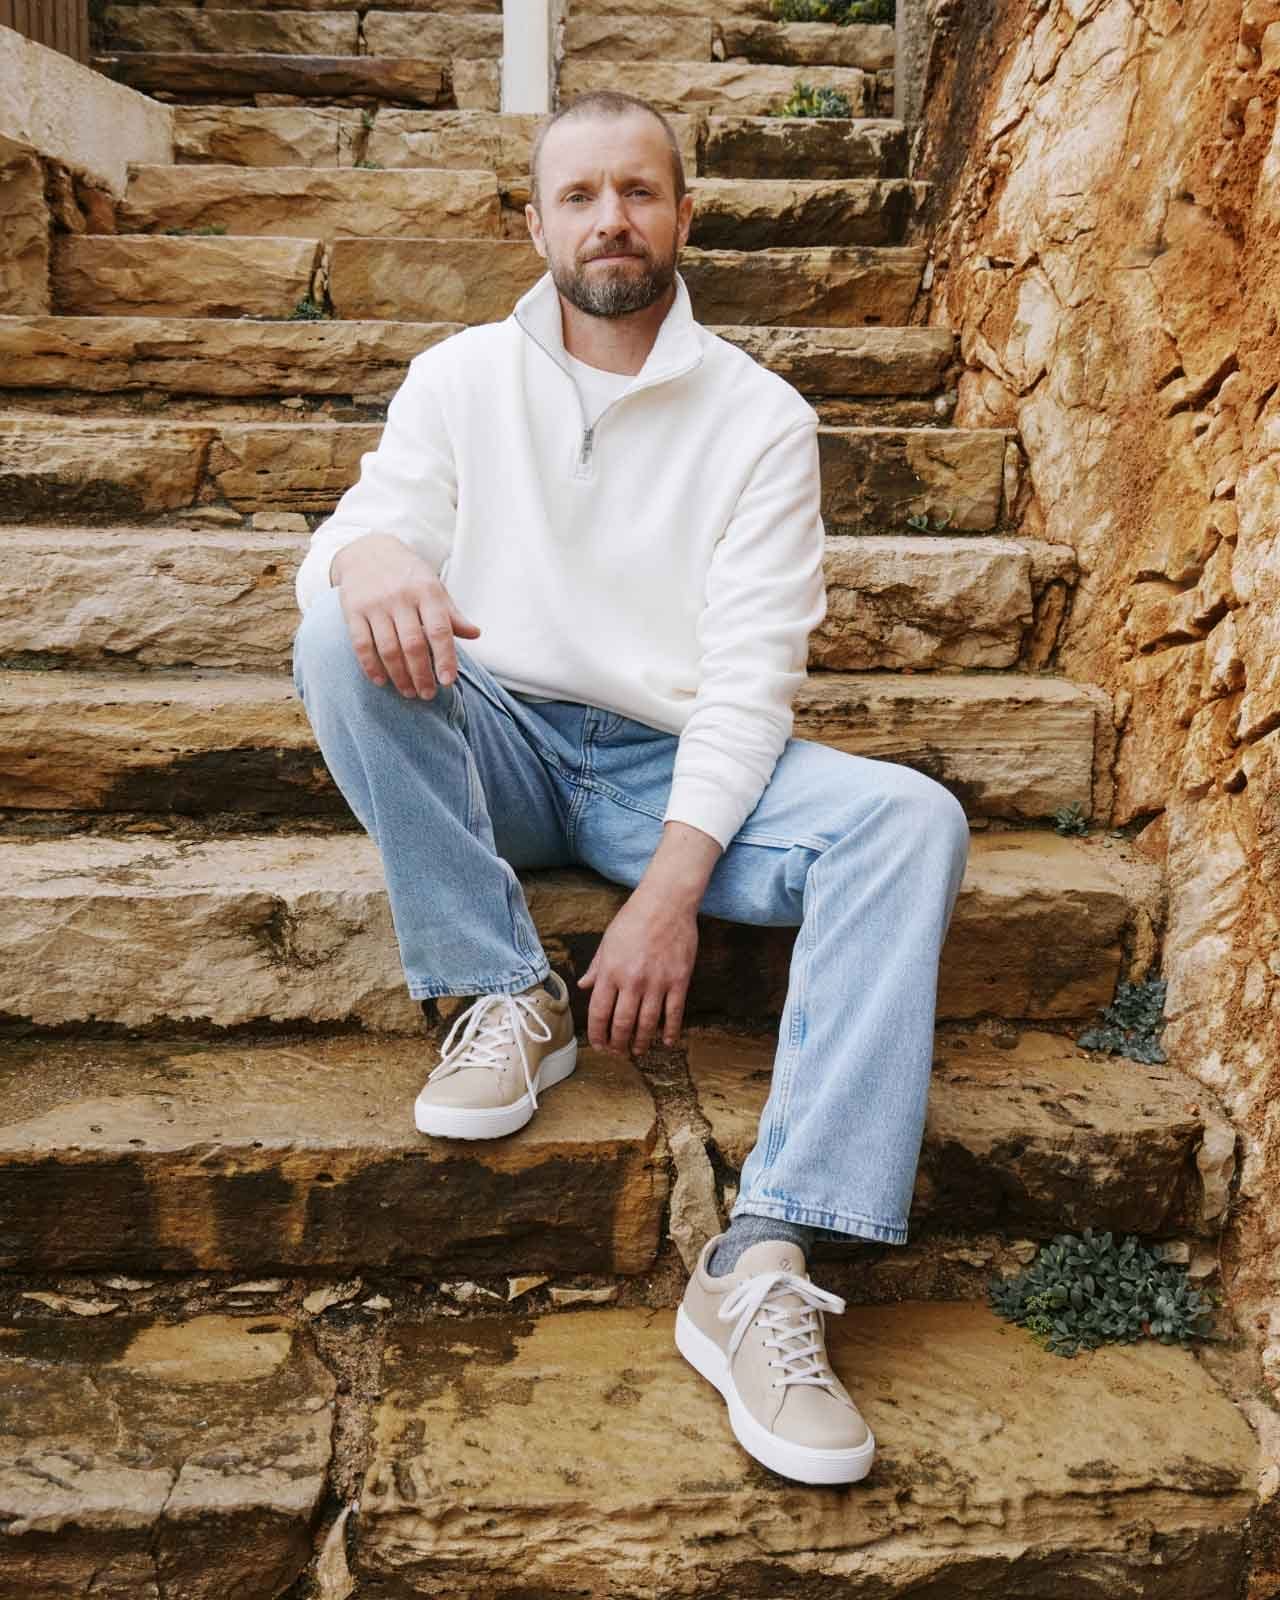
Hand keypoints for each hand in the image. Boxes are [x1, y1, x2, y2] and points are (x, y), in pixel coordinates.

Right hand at [331, 532, 479, 697]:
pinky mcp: (353, 610)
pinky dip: (371, 666)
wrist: (369, 551)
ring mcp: (375, 604)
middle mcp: (400, 597)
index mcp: (426, 591)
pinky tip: (381, 681)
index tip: (448, 681)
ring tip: (409, 692)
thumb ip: (452, 614)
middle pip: (413, 644)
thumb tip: (476, 634)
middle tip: (428, 694)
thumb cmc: (408, 576)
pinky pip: (361, 644)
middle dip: (421, 674)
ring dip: (399, 676)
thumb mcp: (434, 588)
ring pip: (388, 648)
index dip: (446, 657)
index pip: (439, 630)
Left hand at [578, 886, 698, 1054]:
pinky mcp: (679, 981)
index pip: (599, 1012)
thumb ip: (596, 968)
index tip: (598, 1044)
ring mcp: (657, 982)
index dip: (597, 1034)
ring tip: (637, 1051)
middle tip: (617, 1052)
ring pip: (647, 1023)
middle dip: (618, 1044)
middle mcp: (632, 981)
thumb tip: (583, 986)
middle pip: (622, 1024)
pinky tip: (666, 1042)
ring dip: (641, 1042)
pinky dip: (670, 1031)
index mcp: (611, 972)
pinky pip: (674, 1013)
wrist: (666, 902)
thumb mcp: (607, 941)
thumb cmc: (634, 919)